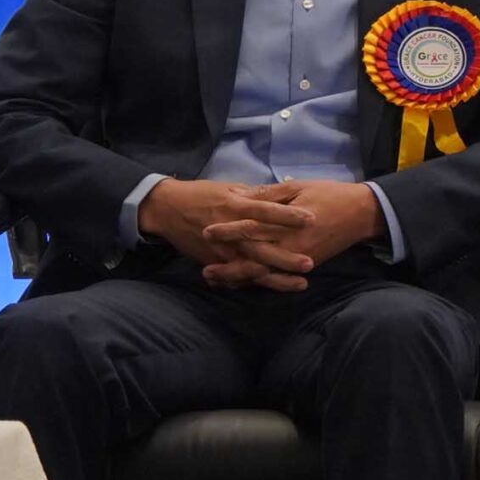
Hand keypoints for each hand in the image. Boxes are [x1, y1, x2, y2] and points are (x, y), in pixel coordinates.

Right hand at [140, 179, 316, 291]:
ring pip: (252, 268)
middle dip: (285, 257)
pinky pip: (237, 277)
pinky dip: (256, 285)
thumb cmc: (203, 195)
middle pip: (261, 247)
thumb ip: (257, 195)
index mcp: (235, 207)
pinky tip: (277, 290)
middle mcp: (230, 232)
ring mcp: (221, 251)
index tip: (311, 218)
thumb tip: (286, 193)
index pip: (265, 211)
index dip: (288, 215)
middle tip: (310, 263)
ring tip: (301, 284)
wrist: (167, 209)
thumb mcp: (231, 188)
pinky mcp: (215, 263)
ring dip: (276, 278)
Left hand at [205, 181, 385, 288]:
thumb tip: (244, 196)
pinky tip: (244, 283)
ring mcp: (298, 257)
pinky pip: (279, 276)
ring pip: (264, 272)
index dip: (228, 230)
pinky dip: (260, 281)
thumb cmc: (330, 195)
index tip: (207, 231)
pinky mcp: (306, 264)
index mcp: (287, 222)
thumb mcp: (299, 186)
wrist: (362, 213)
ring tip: (219, 283)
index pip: (252, 227)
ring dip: (240, 278)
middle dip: (228, 265)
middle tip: (204, 271)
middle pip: (253, 258)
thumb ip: (271, 193)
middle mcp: (290, 244)